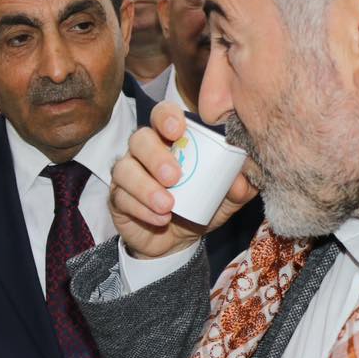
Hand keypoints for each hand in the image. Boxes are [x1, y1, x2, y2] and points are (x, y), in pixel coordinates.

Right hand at [109, 102, 256, 259]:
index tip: (178, 131)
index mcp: (172, 140)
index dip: (166, 117)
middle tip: (175, 177)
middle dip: (155, 155)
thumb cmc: (201, 207)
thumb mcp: (227, 198)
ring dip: (146, 186)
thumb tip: (241, 177)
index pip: (162, 114)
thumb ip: (239, 186)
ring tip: (168, 205)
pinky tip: (160, 219)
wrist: (179, 242)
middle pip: (140, 138)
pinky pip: (121, 197)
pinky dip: (142, 209)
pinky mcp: (118, 198)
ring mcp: (128, 174)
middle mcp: (145, 151)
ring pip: (125, 168)